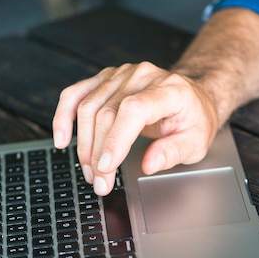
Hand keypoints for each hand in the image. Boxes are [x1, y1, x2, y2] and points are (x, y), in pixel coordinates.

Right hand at [52, 61, 219, 194]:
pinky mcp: (107, 79)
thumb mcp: (196, 142)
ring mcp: (122, 75)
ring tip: (90, 172)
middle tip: (100, 183)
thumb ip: (173, 152)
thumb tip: (149, 164)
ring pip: (88, 106)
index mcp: (170, 89)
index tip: (106, 167)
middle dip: (98, 154)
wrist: (194, 97)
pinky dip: (63, 116)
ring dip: (83, 144)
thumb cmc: (195, 120)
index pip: (134, 109)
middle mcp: (142, 77)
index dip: (115, 139)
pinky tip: (61, 139)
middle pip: (107, 112)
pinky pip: (77, 94)